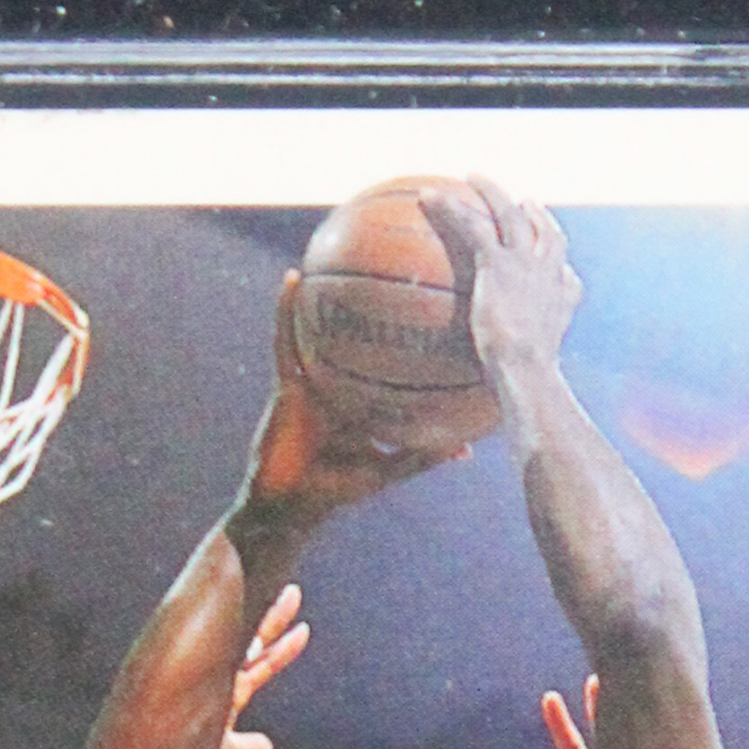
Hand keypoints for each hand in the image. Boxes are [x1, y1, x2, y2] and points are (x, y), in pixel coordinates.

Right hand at [216, 584, 308, 748]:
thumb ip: (249, 748)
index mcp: (231, 693)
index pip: (263, 663)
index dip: (284, 649)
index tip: (304, 629)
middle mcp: (224, 676)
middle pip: (257, 640)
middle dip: (275, 617)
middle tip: (293, 591)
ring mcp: (214, 672)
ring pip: (247, 637)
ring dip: (269, 616)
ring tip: (289, 592)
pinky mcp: (203, 673)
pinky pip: (229, 646)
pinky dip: (241, 628)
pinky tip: (251, 605)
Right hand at [238, 275, 471, 525]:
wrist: (289, 506)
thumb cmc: (336, 491)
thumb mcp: (389, 469)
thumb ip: (422, 454)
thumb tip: (465, 445)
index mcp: (361, 394)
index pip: (385, 353)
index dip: (405, 326)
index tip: (430, 296)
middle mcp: (336, 377)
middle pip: (354, 327)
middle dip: (368, 290)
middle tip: (392, 252)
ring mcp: (309, 375)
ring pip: (318, 322)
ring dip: (324, 285)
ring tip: (335, 242)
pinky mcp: (284, 380)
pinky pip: (284, 337)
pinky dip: (285, 310)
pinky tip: (290, 280)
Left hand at [422, 181, 580, 396]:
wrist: (526, 367)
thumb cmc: (526, 381)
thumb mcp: (531, 373)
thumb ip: (522, 369)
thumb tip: (504, 391)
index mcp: (561, 297)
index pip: (562, 267)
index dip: (555, 251)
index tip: (547, 242)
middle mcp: (548, 273)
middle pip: (545, 231)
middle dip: (534, 213)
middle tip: (523, 200)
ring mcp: (525, 263)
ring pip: (509, 215)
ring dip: (491, 193)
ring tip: (473, 177)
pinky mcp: (498, 262)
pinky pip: (472, 224)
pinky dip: (451, 207)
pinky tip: (429, 197)